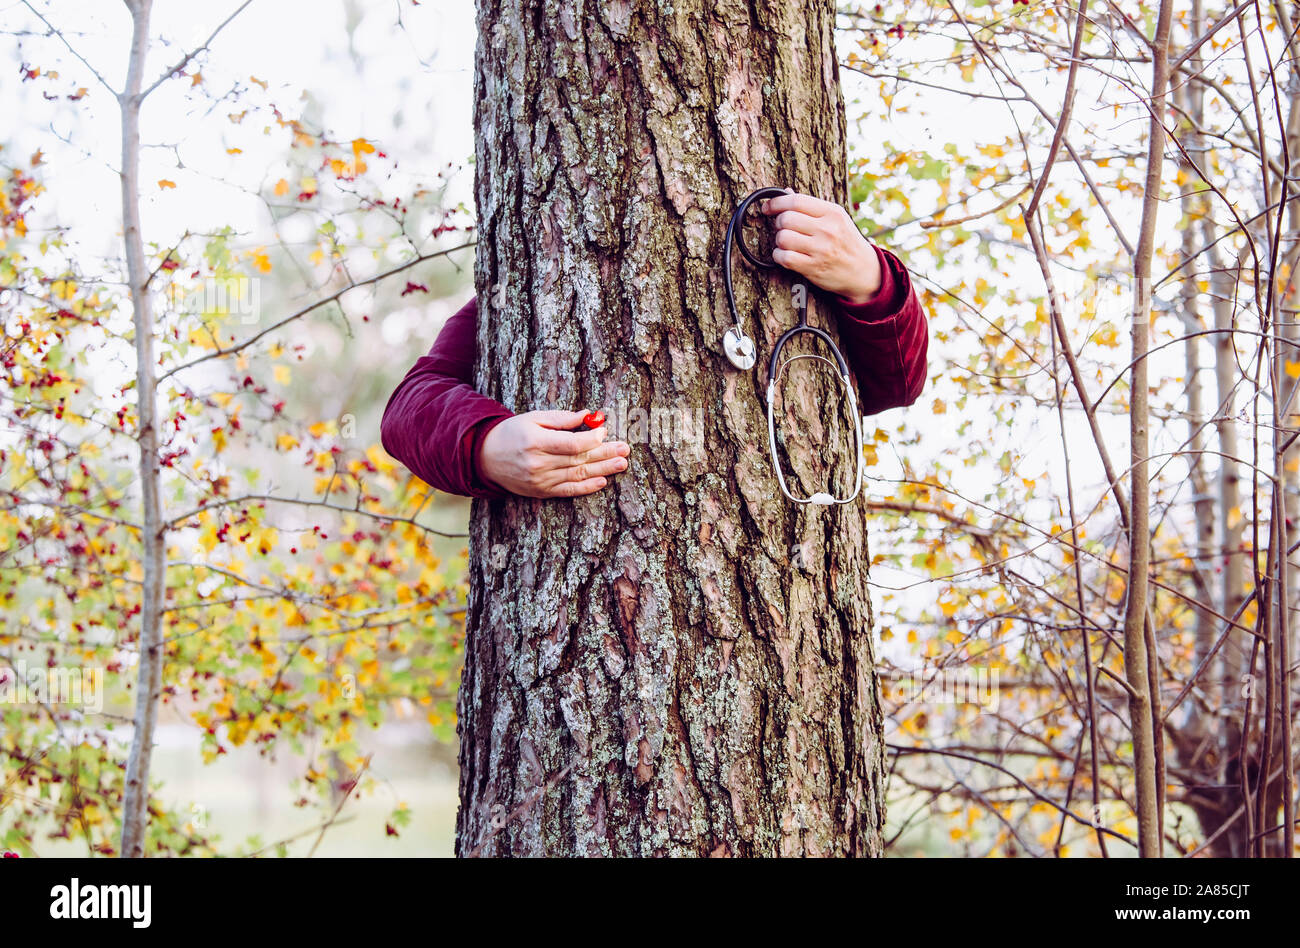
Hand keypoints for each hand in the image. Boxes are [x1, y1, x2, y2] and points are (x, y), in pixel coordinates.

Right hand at [479, 410, 629, 497]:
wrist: (485, 457)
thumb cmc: (512, 433)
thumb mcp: (533, 418)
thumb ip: (561, 418)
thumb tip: (588, 416)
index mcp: (536, 441)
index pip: (572, 444)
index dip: (592, 439)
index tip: (606, 432)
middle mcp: (538, 463)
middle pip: (579, 460)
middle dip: (605, 454)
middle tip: (625, 449)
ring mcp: (540, 480)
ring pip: (577, 475)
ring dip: (602, 470)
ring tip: (621, 463)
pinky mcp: (541, 491)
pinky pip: (568, 491)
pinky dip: (586, 487)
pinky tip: (602, 481)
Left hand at [759, 191, 882, 303]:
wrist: (863, 270)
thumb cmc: (846, 242)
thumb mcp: (836, 219)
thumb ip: (812, 207)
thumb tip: (786, 192)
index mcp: (832, 213)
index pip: (796, 201)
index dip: (776, 203)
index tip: (768, 207)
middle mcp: (827, 230)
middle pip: (786, 219)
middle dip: (778, 223)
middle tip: (783, 228)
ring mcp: (821, 250)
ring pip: (783, 238)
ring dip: (779, 241)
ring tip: (787, 243)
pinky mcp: (813, 268)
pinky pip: (784, 258)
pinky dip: (779, 256)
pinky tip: (785, 255)